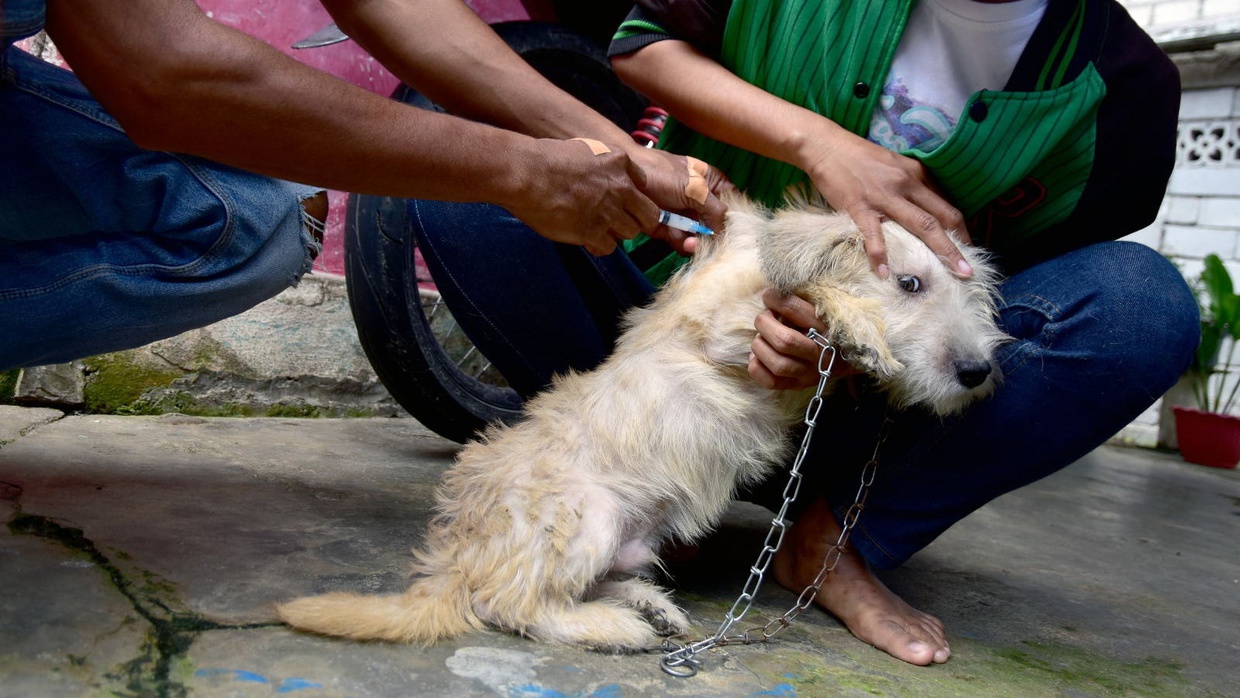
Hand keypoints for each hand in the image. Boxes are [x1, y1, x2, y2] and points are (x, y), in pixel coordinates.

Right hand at [505, 139, 660, 255]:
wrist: (527, 173)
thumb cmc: (545, 159)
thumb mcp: (583, 149)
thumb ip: (600, 164)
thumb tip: (599, 178)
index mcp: (619, 162)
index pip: (643, 184)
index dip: (633, 196)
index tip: (624, 201)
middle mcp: (620, 187)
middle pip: (649, 214)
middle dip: (637, 220)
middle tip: (620, 223)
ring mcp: (609, 211)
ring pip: (630, 232)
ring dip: (615, 233)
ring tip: (596, 229)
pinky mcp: (593, 231)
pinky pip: (608, 247)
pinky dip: (598, 246)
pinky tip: (585, 239)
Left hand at [629, 148, 734, 255]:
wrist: (626, 178)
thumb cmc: (663, 174)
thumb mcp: (695, 188)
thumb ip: (716, 209)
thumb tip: (725, 231)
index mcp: (712, 184)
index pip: (732, 205)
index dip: (734, 220)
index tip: (733, 234)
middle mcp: (701, 200)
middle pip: (715, 225)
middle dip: (713, 236)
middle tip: (706, 242)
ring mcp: (684, 214)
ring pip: (699, 236)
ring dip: (697, 243)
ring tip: (690, 244)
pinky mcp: (668, 227)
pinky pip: (681, 241)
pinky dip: (682, 245)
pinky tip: (682, 244)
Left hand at [749, 288, 857, 389]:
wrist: (844, 357)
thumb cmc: (824, 326)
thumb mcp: (816, 309)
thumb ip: (796, 302)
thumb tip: (769, 295)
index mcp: (828, 328)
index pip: (797, 311)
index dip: (777, 300)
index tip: (769, 296)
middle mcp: (821, 354)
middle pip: (784, 341)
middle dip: (765, 324)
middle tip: (764, 318)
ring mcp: (809, 373)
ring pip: (777, 364)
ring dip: (760, 346)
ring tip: (761, 338)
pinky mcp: (797, 385)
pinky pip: (770, 382)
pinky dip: (757, 367)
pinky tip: (758, 355)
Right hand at [800, 129, 973, 278]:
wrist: (825, 145)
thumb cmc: (858, 157)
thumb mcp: (893, 165)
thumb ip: (910, 184)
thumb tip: (925, 207)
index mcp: (915, 174)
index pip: (946, 205)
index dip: (961, 229)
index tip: (967, 248)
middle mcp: (906, 184)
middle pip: (941, 218)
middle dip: (959, 245)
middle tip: (969, 270)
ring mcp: (884, 196)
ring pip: (921, 225)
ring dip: (940, 250)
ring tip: (951, 274)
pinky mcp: (859, 205)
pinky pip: (873, 233)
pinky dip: (879, 254)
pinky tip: (883, 273)